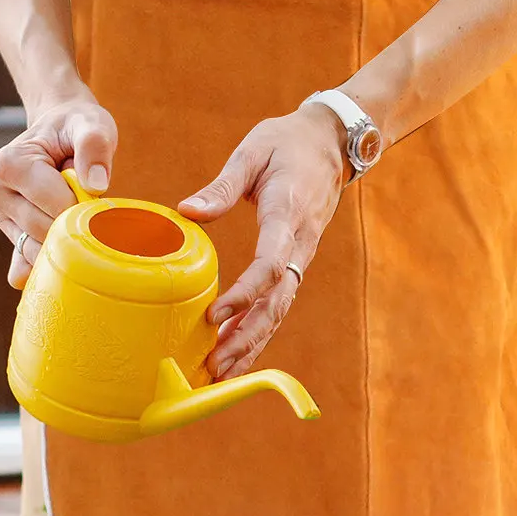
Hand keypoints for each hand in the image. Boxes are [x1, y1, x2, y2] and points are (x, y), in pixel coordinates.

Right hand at [0, 90, 116, 288]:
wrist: (62, 132)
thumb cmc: (75, 127)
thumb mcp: (90, 124)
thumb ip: (94, 145)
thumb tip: (95, 184)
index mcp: (9, 162)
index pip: (52, 202)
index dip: (80, 201)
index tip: (92, 188)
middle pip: (44, 229)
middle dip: (73, 222)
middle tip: (86, 197)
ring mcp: (1, 216)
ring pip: (38, 249)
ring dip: (65, 239)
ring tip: (72, 207)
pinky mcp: (11, 235)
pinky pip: (24, 267)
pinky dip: (46, 266)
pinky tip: (61, 259)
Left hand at [178, 105, 346, 380]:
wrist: (329, 142)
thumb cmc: (286, 143)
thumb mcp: (252, 151)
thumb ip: (222, 185)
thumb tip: (187, 211)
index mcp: (286, 212)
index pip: (270, 263)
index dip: (244, 294)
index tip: (214, 314)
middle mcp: (299, 242)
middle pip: (276, 300)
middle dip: (246, 336)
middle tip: (213, 365)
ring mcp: (301, 254)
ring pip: (280, 308)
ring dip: (252, 342)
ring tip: (220, 373)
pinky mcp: (297, 259)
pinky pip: (280, 301)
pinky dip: (260, 329)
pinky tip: (237, 350)